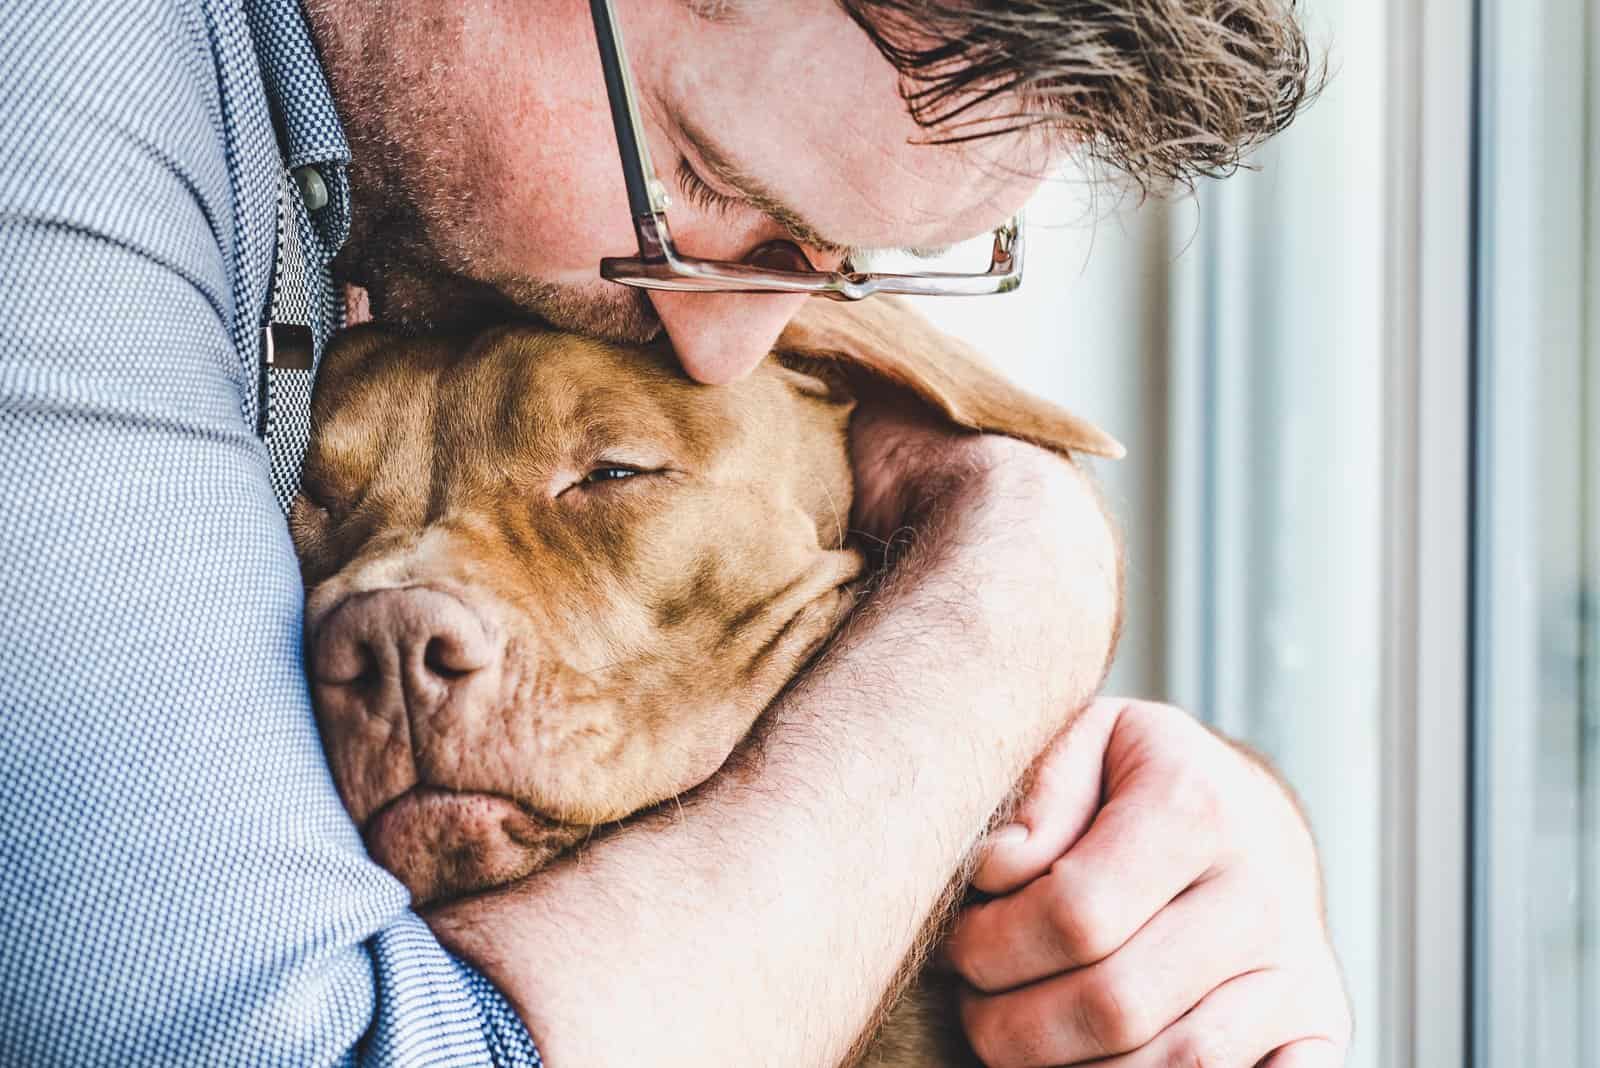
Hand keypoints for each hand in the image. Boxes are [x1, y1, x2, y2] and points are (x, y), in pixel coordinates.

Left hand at [944, 698, 1352, 1066]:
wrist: (1250, 814)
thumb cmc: (1137, 781)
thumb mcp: (1081, 744)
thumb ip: (1034, 796)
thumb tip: (999, 869)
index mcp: (1195, 806)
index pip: (1074, 913)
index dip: (991, 946)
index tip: (960, 943)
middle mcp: (1261, 892)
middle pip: (1114, 1005)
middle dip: (1013, 1024)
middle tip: (977, 1004)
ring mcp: (1298, 968)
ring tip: (1023, 1034)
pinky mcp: (1320, 1025)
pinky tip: (1103, 1066)